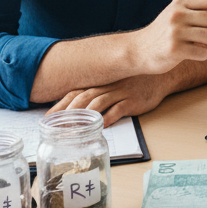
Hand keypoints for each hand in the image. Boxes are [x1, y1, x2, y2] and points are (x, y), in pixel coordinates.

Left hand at [46, 74, 168, 126]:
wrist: (161, 76)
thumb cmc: (134, 83)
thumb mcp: (113, 85)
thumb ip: (97, 95)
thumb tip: (75, 113)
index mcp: (100, 83)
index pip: (73, 93)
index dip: (59, 106)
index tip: (45, 120)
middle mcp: (107, 86)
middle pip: (82, 98)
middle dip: (67, 114)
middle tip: (56, 129)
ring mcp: (121, 92)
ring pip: (98, 103)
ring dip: (84, 117)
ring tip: (73, 130)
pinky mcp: (134, 100)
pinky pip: (119, 109)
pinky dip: (108, 118)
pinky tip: (101, 127)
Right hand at [128, 0, 206, 74]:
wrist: (137, 50)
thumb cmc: (163, 33)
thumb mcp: (178, 15)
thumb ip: (200, 13)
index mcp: (180, 3)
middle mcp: (177, 15)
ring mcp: (175, 32)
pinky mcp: (174, 50)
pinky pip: (203, 52)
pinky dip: (206, 54)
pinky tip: (199, 54)